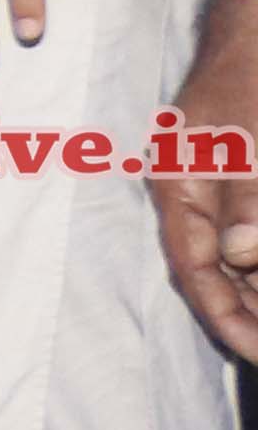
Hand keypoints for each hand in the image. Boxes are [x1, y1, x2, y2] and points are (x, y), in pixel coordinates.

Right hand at [146, 0, 257, 359]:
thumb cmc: (252, 78)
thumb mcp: (254, 143)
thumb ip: (248, 200)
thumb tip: (239, 256)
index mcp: (178, 187)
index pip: (194, 268)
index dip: (223, 315)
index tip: (254, 352)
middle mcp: (192, 194)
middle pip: (214, 270)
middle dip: (245, 311)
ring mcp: (218, 186)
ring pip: (237, 253)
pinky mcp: (244, 176)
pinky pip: (246, 229)